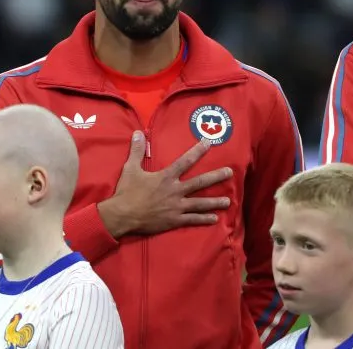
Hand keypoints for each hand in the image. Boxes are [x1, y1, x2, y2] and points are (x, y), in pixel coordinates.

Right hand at [97, 132, 232, 237]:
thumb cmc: (127, 192)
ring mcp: (176, 207)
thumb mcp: (130, 168)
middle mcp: (175, 190)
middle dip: (216, 177)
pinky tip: (215, 219)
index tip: (209, 143)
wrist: (122, 215)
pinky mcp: (174, 220)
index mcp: (166, 177)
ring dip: (215, 202)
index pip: (185, 161)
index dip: (198, 151)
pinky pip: (192, 220)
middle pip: (199, 183)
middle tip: (230, 172)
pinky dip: (204, 219)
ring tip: (228, 201)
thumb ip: (137, 150)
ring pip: (200, 203)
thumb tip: (138, 132)